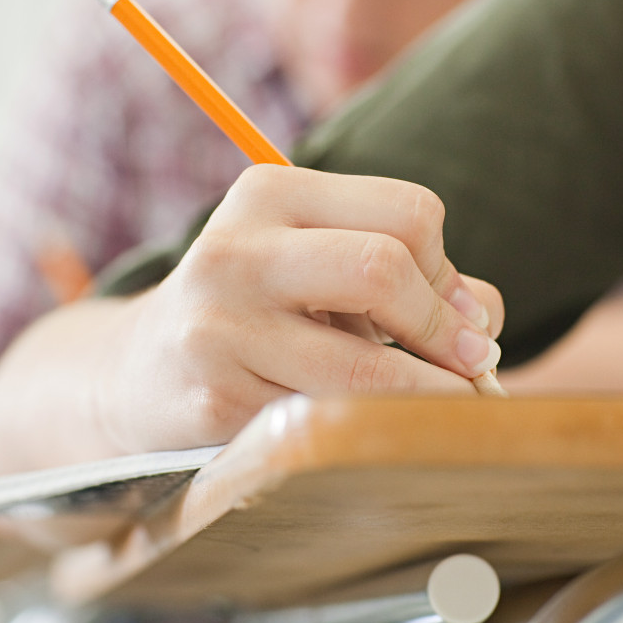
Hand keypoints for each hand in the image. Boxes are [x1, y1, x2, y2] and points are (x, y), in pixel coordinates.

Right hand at [98, 165, 504, 451]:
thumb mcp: (321, 264)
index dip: (449, 272)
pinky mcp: (215, 401)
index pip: (409, 213)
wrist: (141, 374)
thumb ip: (414, 277)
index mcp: (270, 194)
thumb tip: (481, 326)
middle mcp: (236, 249)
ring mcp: (219, 327)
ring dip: (424, 395)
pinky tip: (354, 422)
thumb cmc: (262, 313)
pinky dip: (364, 428)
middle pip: (384, 268)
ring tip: (436, 406)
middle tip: (470, 368)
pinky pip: (329, 418)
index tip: (456, 317)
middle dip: (444, 330)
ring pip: (366, 366)